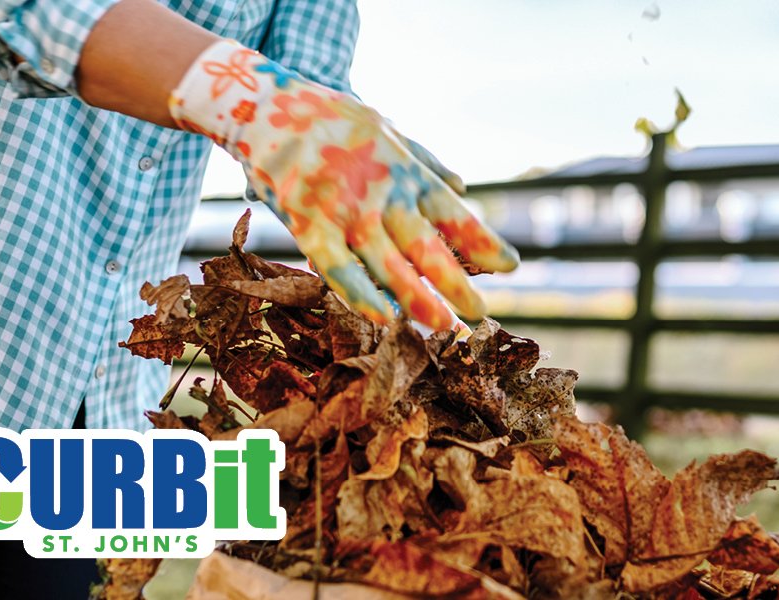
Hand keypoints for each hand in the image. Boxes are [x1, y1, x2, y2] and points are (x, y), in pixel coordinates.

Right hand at [168, 41, 518, 329]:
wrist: (266, 104)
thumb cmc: (333, 120)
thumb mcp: (387, 131)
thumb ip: (425, 162)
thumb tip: (464, 187)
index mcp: (406, 172)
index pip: (454, 214)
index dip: (484, 242)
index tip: (511, 265)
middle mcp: (383, 194)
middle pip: (428, 249)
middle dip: (458, 286)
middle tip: (481, 316)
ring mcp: (345, 210)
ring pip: (389, 266)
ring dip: (418, 300)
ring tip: (445, 327)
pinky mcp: (307, 223)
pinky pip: (337, 267)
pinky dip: (360, 294)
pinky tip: (383, 318)